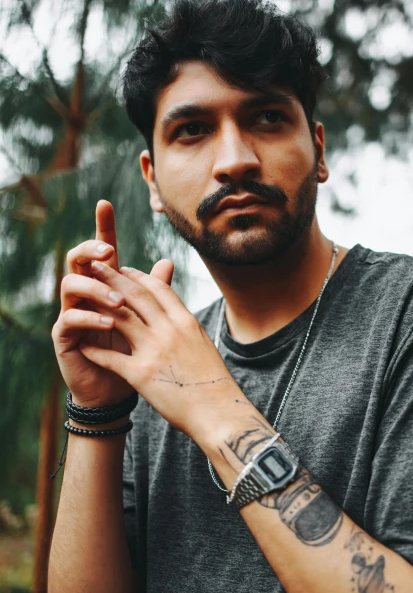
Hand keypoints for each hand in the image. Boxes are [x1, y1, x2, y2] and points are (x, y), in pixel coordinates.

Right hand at [51, 200, 173, 406]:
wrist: (118, 389)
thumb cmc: (134, 349)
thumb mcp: (148, 318)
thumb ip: (156, 291)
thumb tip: (169, 261)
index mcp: (106, 283)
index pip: (103, 250)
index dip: (102, 227)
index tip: (105, 203)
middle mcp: (85, 293)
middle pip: (77, 259)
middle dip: (91, 250)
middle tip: (110, 252)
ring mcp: (71, 312)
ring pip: (70, 284)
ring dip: (97, 288)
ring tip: (120, 302)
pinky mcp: (64, 336)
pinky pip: (69, 318)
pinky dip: (90, 318)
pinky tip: (108, 322)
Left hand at [75, 262, 246, 441]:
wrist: (218, 412)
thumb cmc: (213, 381)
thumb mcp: (203, 343)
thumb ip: (186, 325)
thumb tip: (177, 314)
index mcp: (186, 321)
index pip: (158, 288)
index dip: (138, 276)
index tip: (124, 269)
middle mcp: (170, 330)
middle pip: (136, 295)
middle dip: (113, 277)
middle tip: (96, 265)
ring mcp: (154, 351)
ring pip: (120, 317)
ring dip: (99, 303)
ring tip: (84, 295)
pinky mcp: (141, 375)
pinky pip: (110, 357)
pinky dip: (94, 349)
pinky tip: (83, 344)